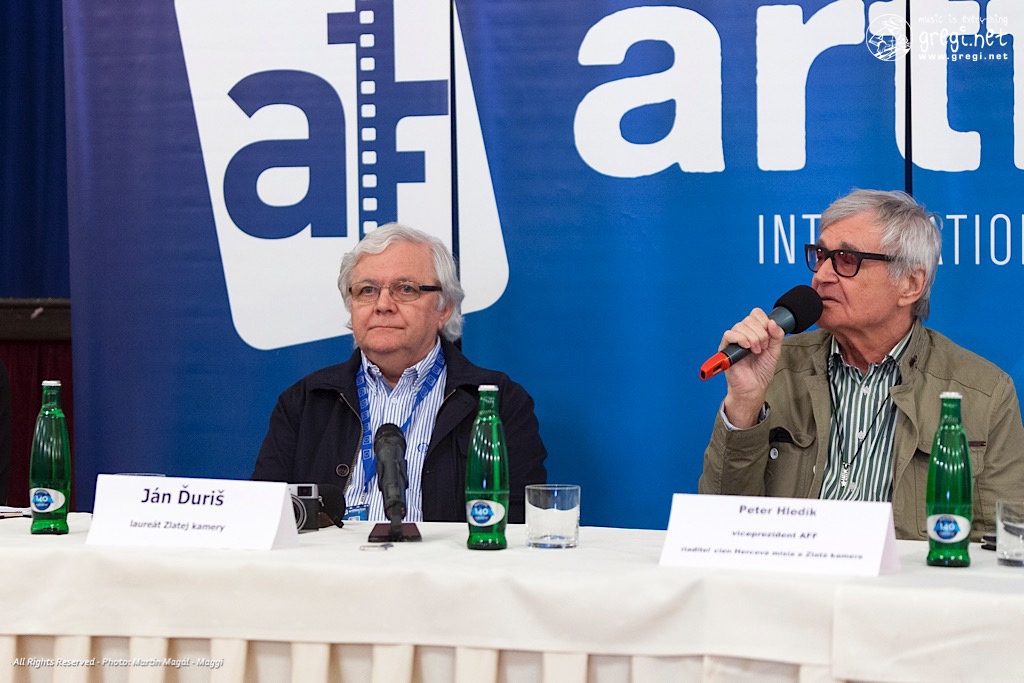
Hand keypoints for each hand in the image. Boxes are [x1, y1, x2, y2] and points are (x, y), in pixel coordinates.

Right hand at [720, 308, 785, 427]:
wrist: (754, 386)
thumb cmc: (761, 371)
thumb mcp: (775, 351)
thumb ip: (777, 335)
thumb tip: (772, 322)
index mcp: (754, 332)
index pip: (756, 314)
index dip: (764, 321)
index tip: (769, 335)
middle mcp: (743, 334)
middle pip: (749, 319)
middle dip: (760, 334)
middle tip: (763, 348)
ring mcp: (734, 340)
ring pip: (740, 326)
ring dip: (752, 338)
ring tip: (756, 351)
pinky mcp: (725, 348)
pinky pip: (729, 335)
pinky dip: (740, 339)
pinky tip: (747, 347)